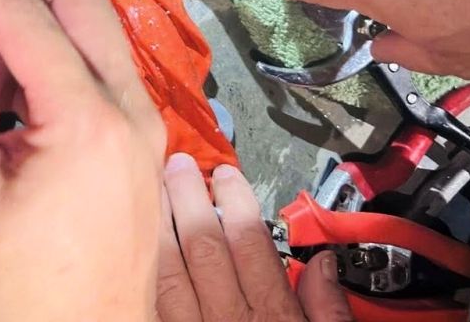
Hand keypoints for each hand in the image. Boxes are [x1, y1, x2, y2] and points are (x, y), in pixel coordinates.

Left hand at [156, 156, 349, 320]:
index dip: (236, 200)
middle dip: (189, 198)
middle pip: (204, 246)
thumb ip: (328, 308)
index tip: (225, 174)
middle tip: (180, 164)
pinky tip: (141, 241)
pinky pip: (152, 298)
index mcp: (272, 315)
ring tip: (154, 188)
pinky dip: (145, 266)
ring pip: (169, 270)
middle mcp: (229, 320)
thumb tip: (324, 263)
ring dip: (161, 223)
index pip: (250, 242)